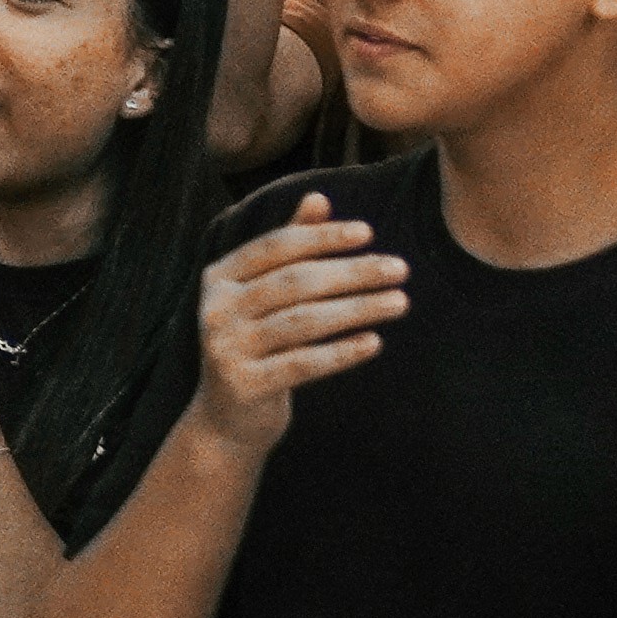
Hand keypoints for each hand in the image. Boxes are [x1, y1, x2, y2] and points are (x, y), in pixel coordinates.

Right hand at [190, 200, 408, 449]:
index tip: (369, 233)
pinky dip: (341, 353)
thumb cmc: (256, 345)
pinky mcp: (244, 385)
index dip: (322, 237)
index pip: (276, 246)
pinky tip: (374, 343)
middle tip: (400, 269)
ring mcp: (227, 348)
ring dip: (357, 309)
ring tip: (400, 302)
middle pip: (294, 282)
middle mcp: (216, 309)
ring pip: (303, 321)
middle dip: (352, 272)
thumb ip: (288, 248)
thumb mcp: (263, 294)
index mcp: (219, 277)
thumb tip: (318, 197)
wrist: (226, 419)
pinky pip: (303, 364)